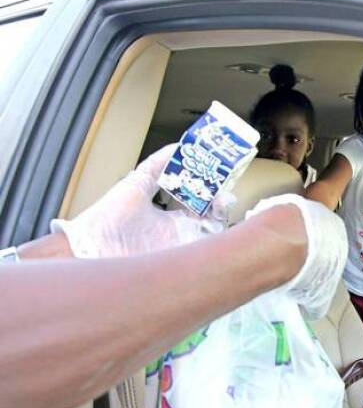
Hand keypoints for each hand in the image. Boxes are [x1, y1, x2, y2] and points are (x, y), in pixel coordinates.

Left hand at [51, 144, 232, 257]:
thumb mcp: (137, 184)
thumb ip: (157, 166)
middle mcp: (180, 234)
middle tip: (226, 195)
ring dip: (221, 219)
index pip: (201, 206)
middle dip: (222, 206)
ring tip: (222, 204)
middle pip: (212, 220)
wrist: (91, 245)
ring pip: (213, 235)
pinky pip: (203, 251)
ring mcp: (181, 248)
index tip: (220, 181)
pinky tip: (216, 222)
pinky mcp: (178, 260)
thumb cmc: (108, 216)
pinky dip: (215, 238)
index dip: (213, 193)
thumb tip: (177, 146)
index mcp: (172, 218)